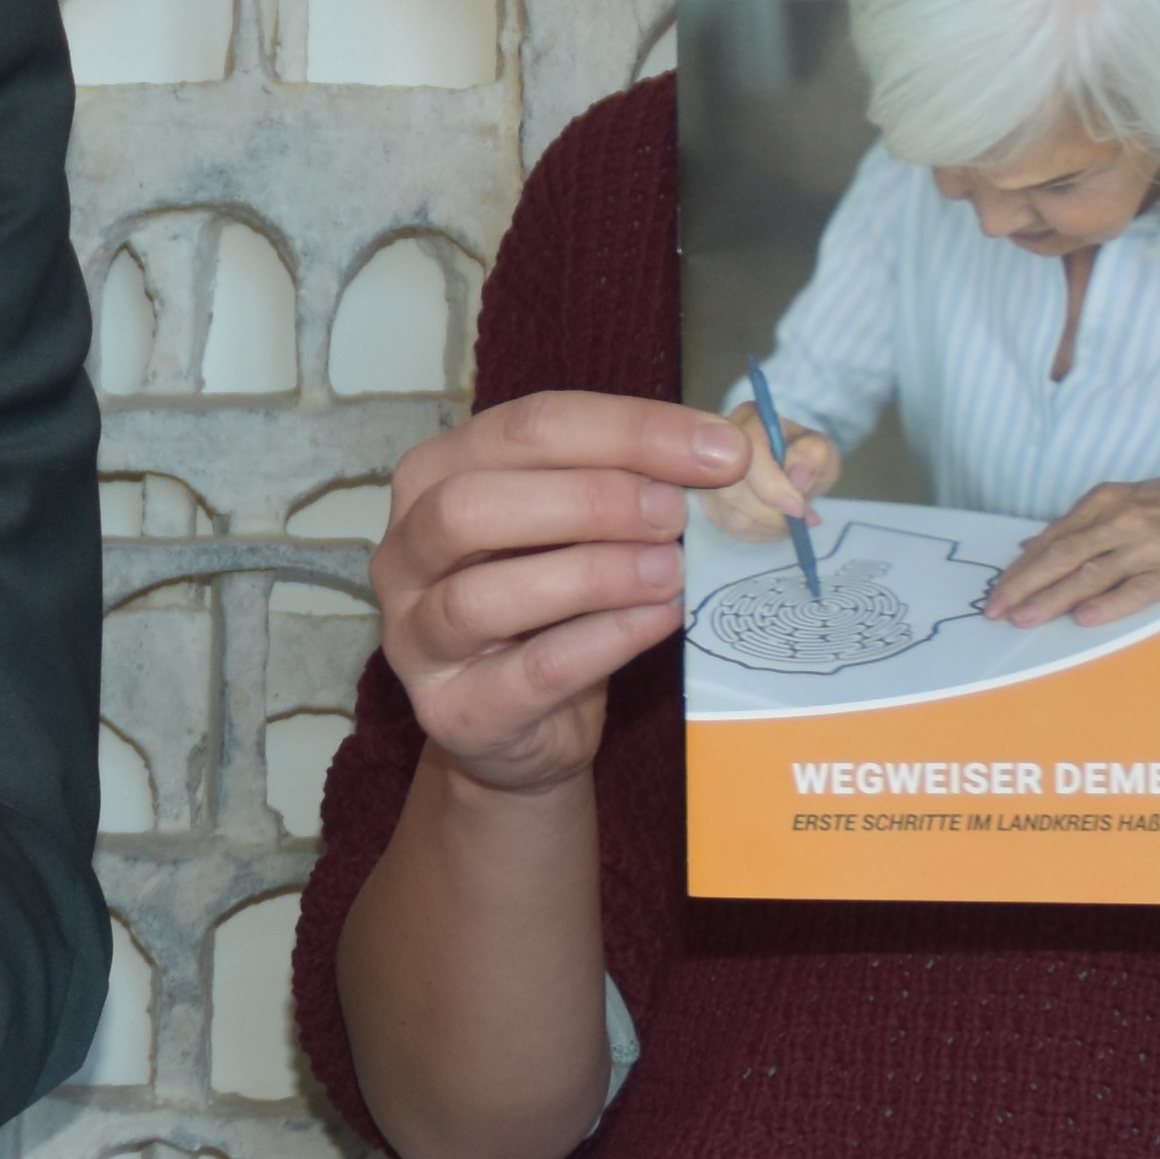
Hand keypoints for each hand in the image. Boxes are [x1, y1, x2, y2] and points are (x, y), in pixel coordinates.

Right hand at [371, 392, 739, 799]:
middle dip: (592, 499)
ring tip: (670, 570)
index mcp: (438, 476)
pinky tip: (658, 620)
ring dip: (593, 573)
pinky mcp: (453, 709)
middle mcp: (406, 549)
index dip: (630, 430)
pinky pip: (528, 671)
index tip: (720, 452)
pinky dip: (602, 640)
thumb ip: (653, 481)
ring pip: (483, 593)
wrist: (525, 730)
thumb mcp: (595, 531)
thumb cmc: (560, 609)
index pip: (527, 427)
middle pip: (476, 503)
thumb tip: (753, 451)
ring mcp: (415, 634)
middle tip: (677, 515)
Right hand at [696, 404, 836, 543]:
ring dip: (768, 525)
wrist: (791, 472)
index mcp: (749, 420)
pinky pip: (729, 527)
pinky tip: (776, 525)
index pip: (745, 453)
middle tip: (799, 519)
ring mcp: (706, 474)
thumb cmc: (805, 457)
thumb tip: (796, 477)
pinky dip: (759, 533)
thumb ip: (814, 455)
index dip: (770, 485)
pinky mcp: (707, 502)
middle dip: (770, 512)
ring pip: (729, 513)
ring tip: (793, 522)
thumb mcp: (822, 450)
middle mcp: (716, 443)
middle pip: (730, 488)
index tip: (797, 508)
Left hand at [986, 478, 1159, 627]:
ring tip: (1025, 619)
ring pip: (1091, 575)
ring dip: (1053, 599)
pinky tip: (1083, 619)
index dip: (1021, 567)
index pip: (1053, 538)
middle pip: (1063, 556)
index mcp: (1108, 500)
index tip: (996, 590)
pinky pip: (1138, 590)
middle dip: (1024, 585)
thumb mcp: (1131, 498)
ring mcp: (1151, 545)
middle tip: (996, 610)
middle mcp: (1125, 520)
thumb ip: (1081, 522)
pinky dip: (1109, 605)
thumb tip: (1031, 544)